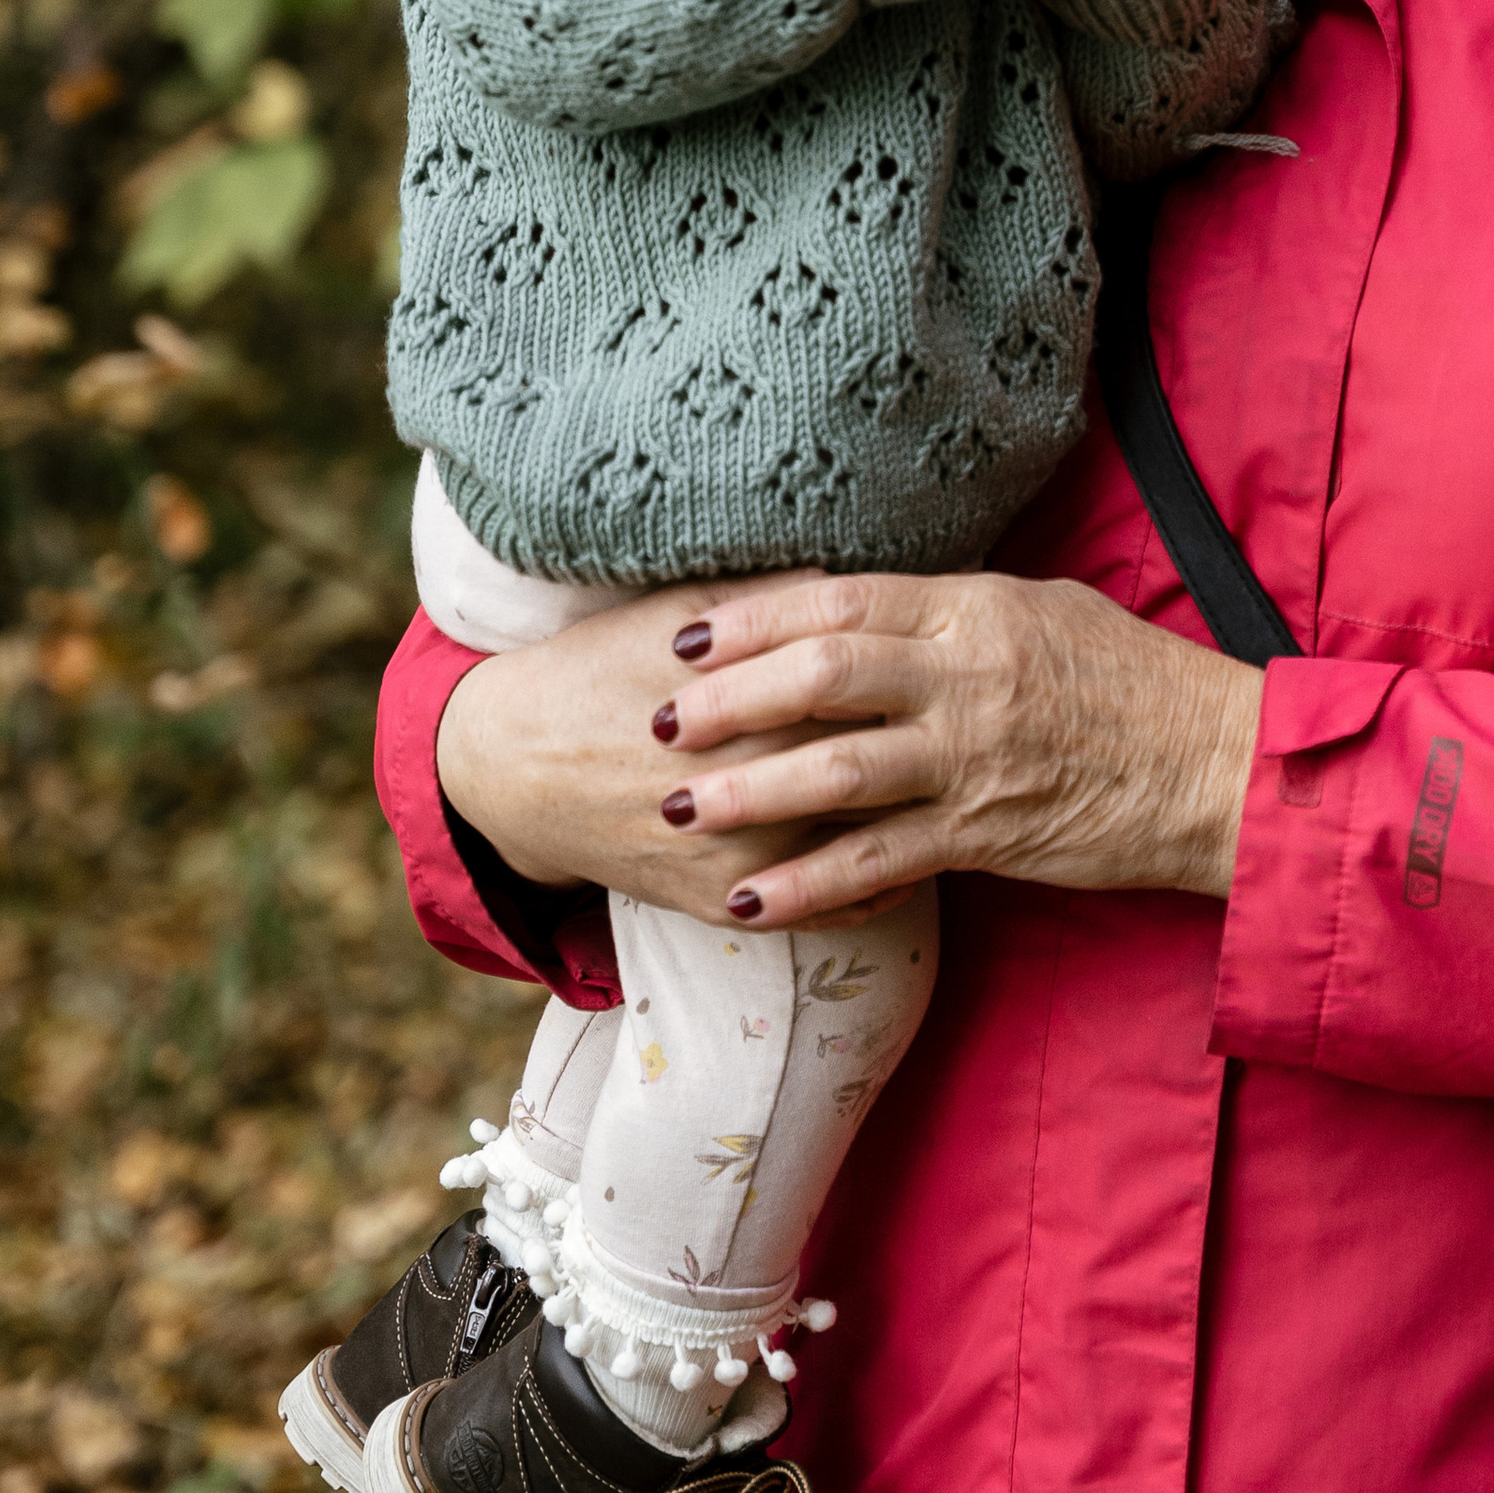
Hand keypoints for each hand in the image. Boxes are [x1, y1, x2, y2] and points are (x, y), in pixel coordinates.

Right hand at [435, 580, 910, 930]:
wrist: (514, 764)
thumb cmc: (601, 670)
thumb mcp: (677, 611)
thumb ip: (775, 601)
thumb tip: (862, 584)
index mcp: (743, 700)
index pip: (856, 691)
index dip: (912, 679)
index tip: (956, 665)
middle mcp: (743, 782)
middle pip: (864, 768)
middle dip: (924, 753)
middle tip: (979, 732)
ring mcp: (733, 853)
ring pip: (852, 848)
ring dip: (910, 826)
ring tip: (956, 796)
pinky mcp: (716, 903)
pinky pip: (818, 908)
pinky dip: (870, 889)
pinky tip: (906, 861)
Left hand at [648, 571, 1264, 927]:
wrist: (1217, 767)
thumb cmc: (1134, 681)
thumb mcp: (1044, 612)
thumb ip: (952, 612)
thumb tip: (864, 608)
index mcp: (978, 609)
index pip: (844, 601)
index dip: (755, 619)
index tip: (687, 636)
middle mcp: (969, 677)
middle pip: (824, 677)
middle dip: (729, 700)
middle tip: (656, 721)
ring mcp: (976, 758)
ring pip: (838, 772)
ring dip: (749, 792)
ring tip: (680, 809)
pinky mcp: (988, 833)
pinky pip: (878, 863)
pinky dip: (807, 885)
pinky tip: (748, 900)